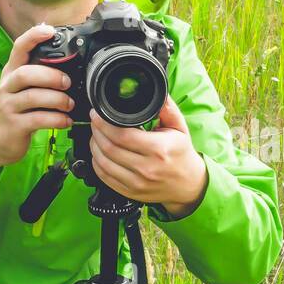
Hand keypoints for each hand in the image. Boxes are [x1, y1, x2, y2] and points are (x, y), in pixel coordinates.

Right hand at [0, 23, 74, 173]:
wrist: (0, 139)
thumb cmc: (18, 109)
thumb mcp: (24, 87)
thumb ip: (40, 72)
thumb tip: (66, 55)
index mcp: (12, 72)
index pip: (19, 48)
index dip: (33, 37)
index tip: (50, 31)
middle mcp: (8, 86)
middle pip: (26, 73)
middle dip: (50, 76)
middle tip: (67, 82)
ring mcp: (9, 105)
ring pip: (32, 97)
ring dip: (57, 99)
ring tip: (69, 104)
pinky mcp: (15, 125)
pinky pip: (37, 119)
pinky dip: (56, 119)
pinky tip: (66, 120)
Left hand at [88, 95, 207, 215]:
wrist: (189, 184)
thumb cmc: (182, 155)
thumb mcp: (180, 128)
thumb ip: (166, 109)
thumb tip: (156, 92)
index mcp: (158, 150)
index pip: (122, 135)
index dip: (104, 123)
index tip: (98, 114)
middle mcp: (146, 168)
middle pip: (109, 147)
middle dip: (96, 131)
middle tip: (95, 122)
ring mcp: (137, 183)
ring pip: (103, 162)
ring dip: (94, 146)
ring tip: (96, 135)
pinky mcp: (130, 192)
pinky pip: (104, 177)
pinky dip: (97, 162)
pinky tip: (99, 153)